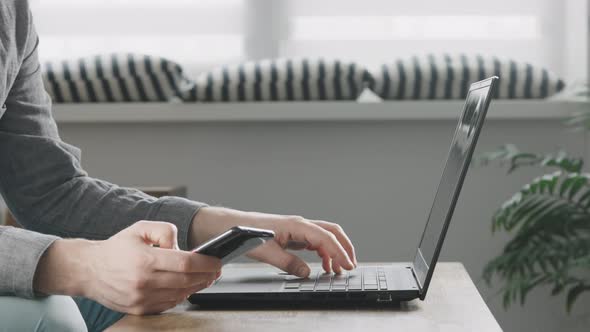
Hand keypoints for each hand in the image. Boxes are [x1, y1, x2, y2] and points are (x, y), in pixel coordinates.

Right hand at [35, 221, 221, 314]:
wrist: (88, 270)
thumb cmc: (117, 247)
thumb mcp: (140, 228)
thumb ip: (165, 231)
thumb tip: (181, 247)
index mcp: (145, 260)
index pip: (185, 263)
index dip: (206, 263)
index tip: (218, 261)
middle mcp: (144, 282)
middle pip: (187, 281)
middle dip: (206, 275)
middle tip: (216, 270)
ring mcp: (141, 298)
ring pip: (180, 294)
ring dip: (196, 286)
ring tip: (205, 277)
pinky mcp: (139, 309)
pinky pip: (168, 304)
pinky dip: (181, 295)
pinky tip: (186, 286)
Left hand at [191, 207, 356, 277]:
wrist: (232, 225)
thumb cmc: (246, 233)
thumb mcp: (267, 252)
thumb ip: (288, 263)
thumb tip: (306, 272)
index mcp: (297, 225)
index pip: (326, 238)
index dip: (339, 252)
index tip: (347, 265)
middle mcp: (300, 224)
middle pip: (332, 232)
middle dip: (345, 247)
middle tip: (351, 265)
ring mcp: (297, 228)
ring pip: (325, 236)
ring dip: (335, 250)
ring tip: (338, 269)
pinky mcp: (293, 234)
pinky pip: (315, 241)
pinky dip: (324, 252)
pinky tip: (323, 264)